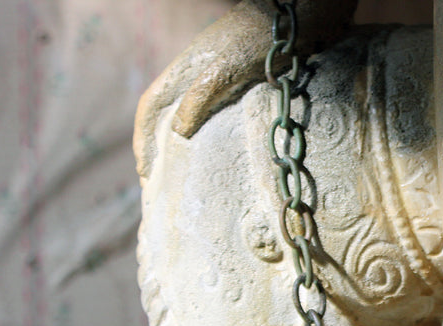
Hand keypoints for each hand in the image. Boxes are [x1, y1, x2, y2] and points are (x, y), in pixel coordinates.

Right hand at [135, 0, 356, 177]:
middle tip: (162, 188)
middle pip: (168, 118)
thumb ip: (201, 96)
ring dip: (187, 152)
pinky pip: (222, 124)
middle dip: (161, 152)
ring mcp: (222, 84)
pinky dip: (216, 146)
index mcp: (185, 70)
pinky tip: (224, 164)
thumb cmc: (260, 37)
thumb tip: (176, 133)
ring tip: (189, 183)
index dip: (144, 140)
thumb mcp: (226, 67)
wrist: (298, 20)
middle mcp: (199, 78)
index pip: (151, 108)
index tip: (146, 175)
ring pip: (194, 123)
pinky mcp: (246, 91)